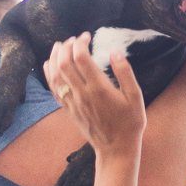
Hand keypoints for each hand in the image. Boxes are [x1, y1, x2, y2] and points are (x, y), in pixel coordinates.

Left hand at [44, 34, 146, 159]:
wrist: (116, 149)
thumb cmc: (130, 123)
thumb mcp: (136, 97)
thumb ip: (125, 72)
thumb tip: (114, 51)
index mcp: (99, 88)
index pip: (81, 58)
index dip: (81, 42)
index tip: (87, 36)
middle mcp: (82, 94)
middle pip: (64, 63)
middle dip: (66, 46)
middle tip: (74, 39)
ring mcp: (73, 102)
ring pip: (55, 75)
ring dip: (54, 57)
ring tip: (59, 45)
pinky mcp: (68, 109)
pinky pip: (53, 89)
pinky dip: (49, 74)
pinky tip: (50, 64)